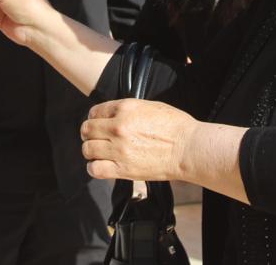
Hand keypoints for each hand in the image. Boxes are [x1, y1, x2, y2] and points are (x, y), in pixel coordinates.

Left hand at [80, 99, 195, 181]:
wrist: (188, 148)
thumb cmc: (176, 127)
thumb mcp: (151, 106)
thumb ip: (128, 109)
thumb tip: (114, 114)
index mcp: (125, 108)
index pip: (95, 111)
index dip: (94, 117)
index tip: (97, 123)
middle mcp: (118, 127)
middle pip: (87, 130)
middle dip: (89, 133)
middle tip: (95, 138)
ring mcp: (119, 149)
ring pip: (88, 149)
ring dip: (91, 150)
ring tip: (99, 152)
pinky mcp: (123, 169)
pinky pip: (95, 169)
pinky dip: (94, 168)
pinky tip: (102, 165)